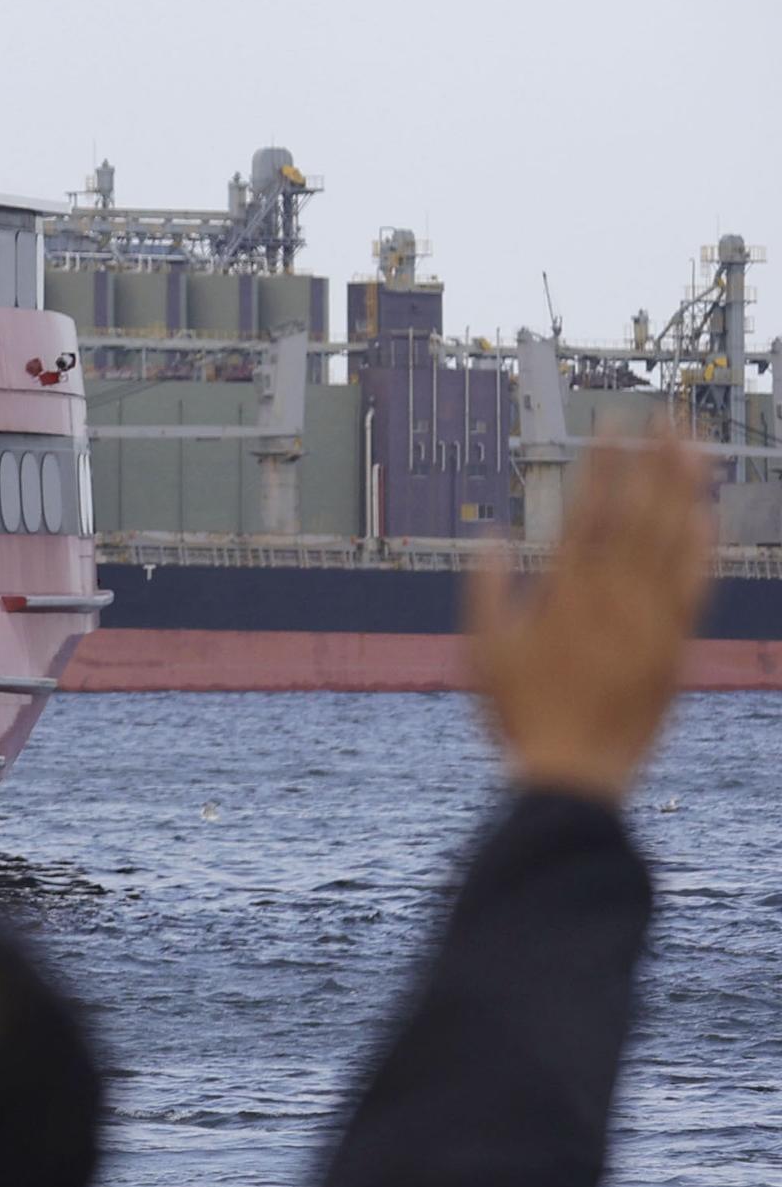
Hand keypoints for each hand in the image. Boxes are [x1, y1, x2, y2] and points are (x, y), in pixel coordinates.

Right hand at [467, 421, 712, 805]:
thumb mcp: (480, 651)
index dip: (604, 465)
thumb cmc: (519, 714)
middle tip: (664, 414)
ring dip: (684, 489)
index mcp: (562, 595)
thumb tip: (491, 535)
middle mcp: (612, 599)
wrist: (575, 772)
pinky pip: (695, 584)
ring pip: (672, 540)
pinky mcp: (675, 645)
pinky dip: (701, 547)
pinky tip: (704, 515)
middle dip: (652, 460)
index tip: (612, 426)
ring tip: (692, 446)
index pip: (591, 512)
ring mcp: (649, 621)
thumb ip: (485, 589)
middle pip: (640, 513)